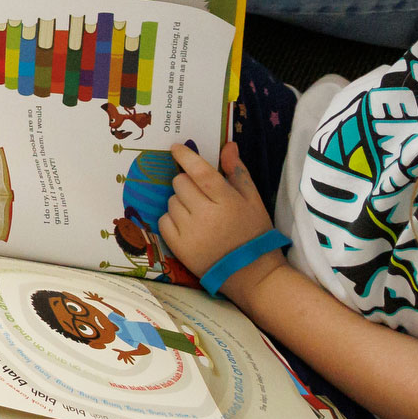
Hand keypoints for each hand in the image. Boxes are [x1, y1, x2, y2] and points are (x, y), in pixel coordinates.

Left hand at [153, 141, 277, 285]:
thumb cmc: (253, 233)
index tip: (176, 148)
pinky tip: (188, 226)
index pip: (200, 172)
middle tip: (199, 193)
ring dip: (181, 202)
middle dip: (186, 182)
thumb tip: (228, 146)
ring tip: (198, 214)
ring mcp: (190, 232)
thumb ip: (238, 172)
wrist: (251, 273)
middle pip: (180, 183)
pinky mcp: (178, 247)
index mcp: (227, 202)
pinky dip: (172, 219)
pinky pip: (164, 220)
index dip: (186, 157)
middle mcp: (206, 215)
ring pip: (171, 201)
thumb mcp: (253, 200)